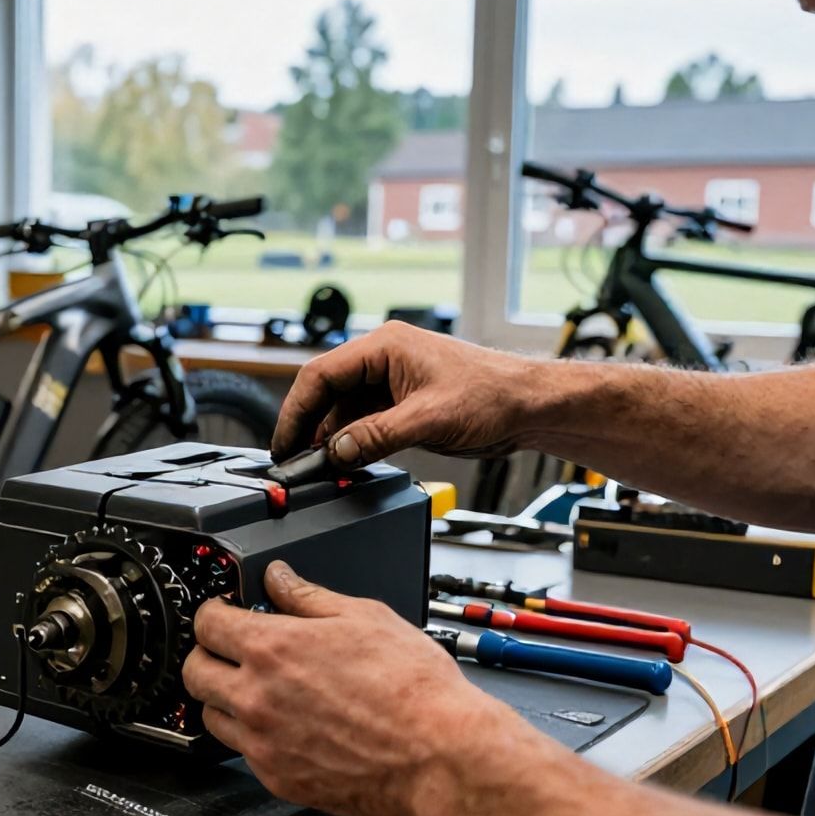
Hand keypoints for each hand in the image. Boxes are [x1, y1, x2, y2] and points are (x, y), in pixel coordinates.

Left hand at [183, 561, 522, 815]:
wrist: (440, 754)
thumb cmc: (413, 689)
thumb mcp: (364, 617)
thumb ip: (309, 596)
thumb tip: (280, 578)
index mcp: (273, 649)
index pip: (207, 621)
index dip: (215, 611)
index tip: (225, 613)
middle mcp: (258, 697)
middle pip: (194, 670)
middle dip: (208, 654)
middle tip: (231, 651)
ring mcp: (264, 743)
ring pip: (211, 717)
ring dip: (225, 699)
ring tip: (258, 691)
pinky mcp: (279, 779)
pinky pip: (243, 753)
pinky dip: (253, 737)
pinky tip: (283, 726)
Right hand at [271, 321, 541, 465]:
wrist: (530, 406)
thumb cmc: (493, 394)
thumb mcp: (428, 419)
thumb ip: (376, 436)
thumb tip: (336, 451)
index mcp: (384, 346)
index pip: (320, 374)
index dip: (296, 410)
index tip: (284, 442)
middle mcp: (383, 360)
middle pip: (326, 391)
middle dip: (308, 427)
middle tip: (293, 460)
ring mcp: (392, 383)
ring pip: (343, 410)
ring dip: (331, 439)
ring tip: (320, 468)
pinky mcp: (402, 405)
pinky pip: (363, 422)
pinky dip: (352, 443)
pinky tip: (346, 463)